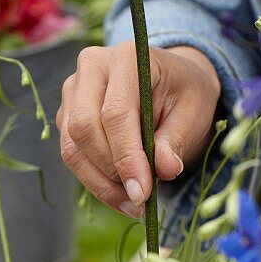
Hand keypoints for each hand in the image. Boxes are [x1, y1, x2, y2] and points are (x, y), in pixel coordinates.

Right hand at [56, 42, 220, 216]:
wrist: (172, 81)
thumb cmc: (185, 93)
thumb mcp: (194, 112)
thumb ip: (176, 139)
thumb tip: (164, 170)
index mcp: (126, 57)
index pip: (116, 112)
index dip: (126, 156)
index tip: (143, 193)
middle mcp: (91, 67)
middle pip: (84, 128)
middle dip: (110, 172)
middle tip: (139, 201)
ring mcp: (73, 90)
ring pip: (72, 146)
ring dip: (100, 183)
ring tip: (133, 204)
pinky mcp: (66, 114)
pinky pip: (71, 153)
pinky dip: (94, 180)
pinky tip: (121, 193)